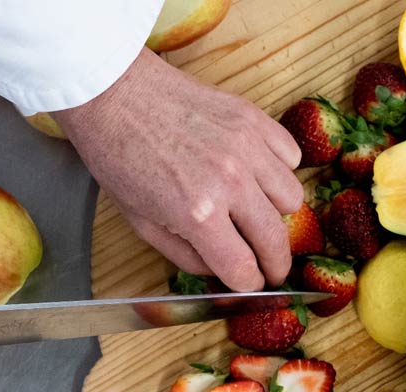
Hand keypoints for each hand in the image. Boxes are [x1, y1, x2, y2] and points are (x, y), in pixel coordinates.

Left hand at [53, 48, 302, 291]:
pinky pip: (291, 157)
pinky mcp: (253, 119)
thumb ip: (186, 256)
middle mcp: (229, 182)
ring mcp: (246, 147)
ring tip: (257, 211)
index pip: (243, 269)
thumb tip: (222, 270)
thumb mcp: (141, 223)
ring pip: (292, 199)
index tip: (248, 282)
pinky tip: (257, 173)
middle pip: (276, 241)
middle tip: (271, 268)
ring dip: (277, 214)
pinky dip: (279, 171)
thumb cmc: (118, 156)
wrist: (113, 94)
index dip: (247, 284)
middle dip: (275, 264)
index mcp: (197, 214)